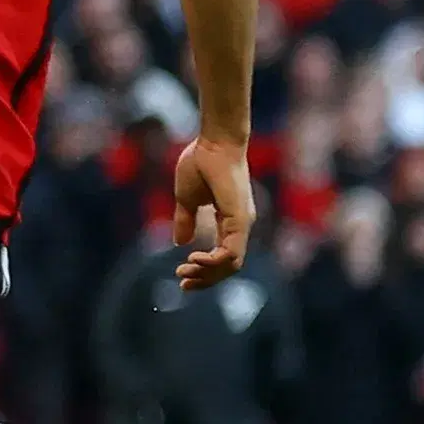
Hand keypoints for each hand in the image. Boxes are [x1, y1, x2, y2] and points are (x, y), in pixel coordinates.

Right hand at [172, 135, 253, 290]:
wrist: (214, 142)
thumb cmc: (202, 163)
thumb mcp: (186, 198)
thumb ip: (186, 220)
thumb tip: (181, 242)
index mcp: (230, 222)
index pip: (222, 257)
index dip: (203, 271)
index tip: (181, 274)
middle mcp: (240, 226)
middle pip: (228, 267)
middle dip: (204, 279)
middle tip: (181, 281)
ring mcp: (242, 224)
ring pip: (231, 264)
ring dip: (207, 273)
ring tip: (184, 271)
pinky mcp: (240, 219)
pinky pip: (231, 252)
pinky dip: (213, 261)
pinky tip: (194, 259)